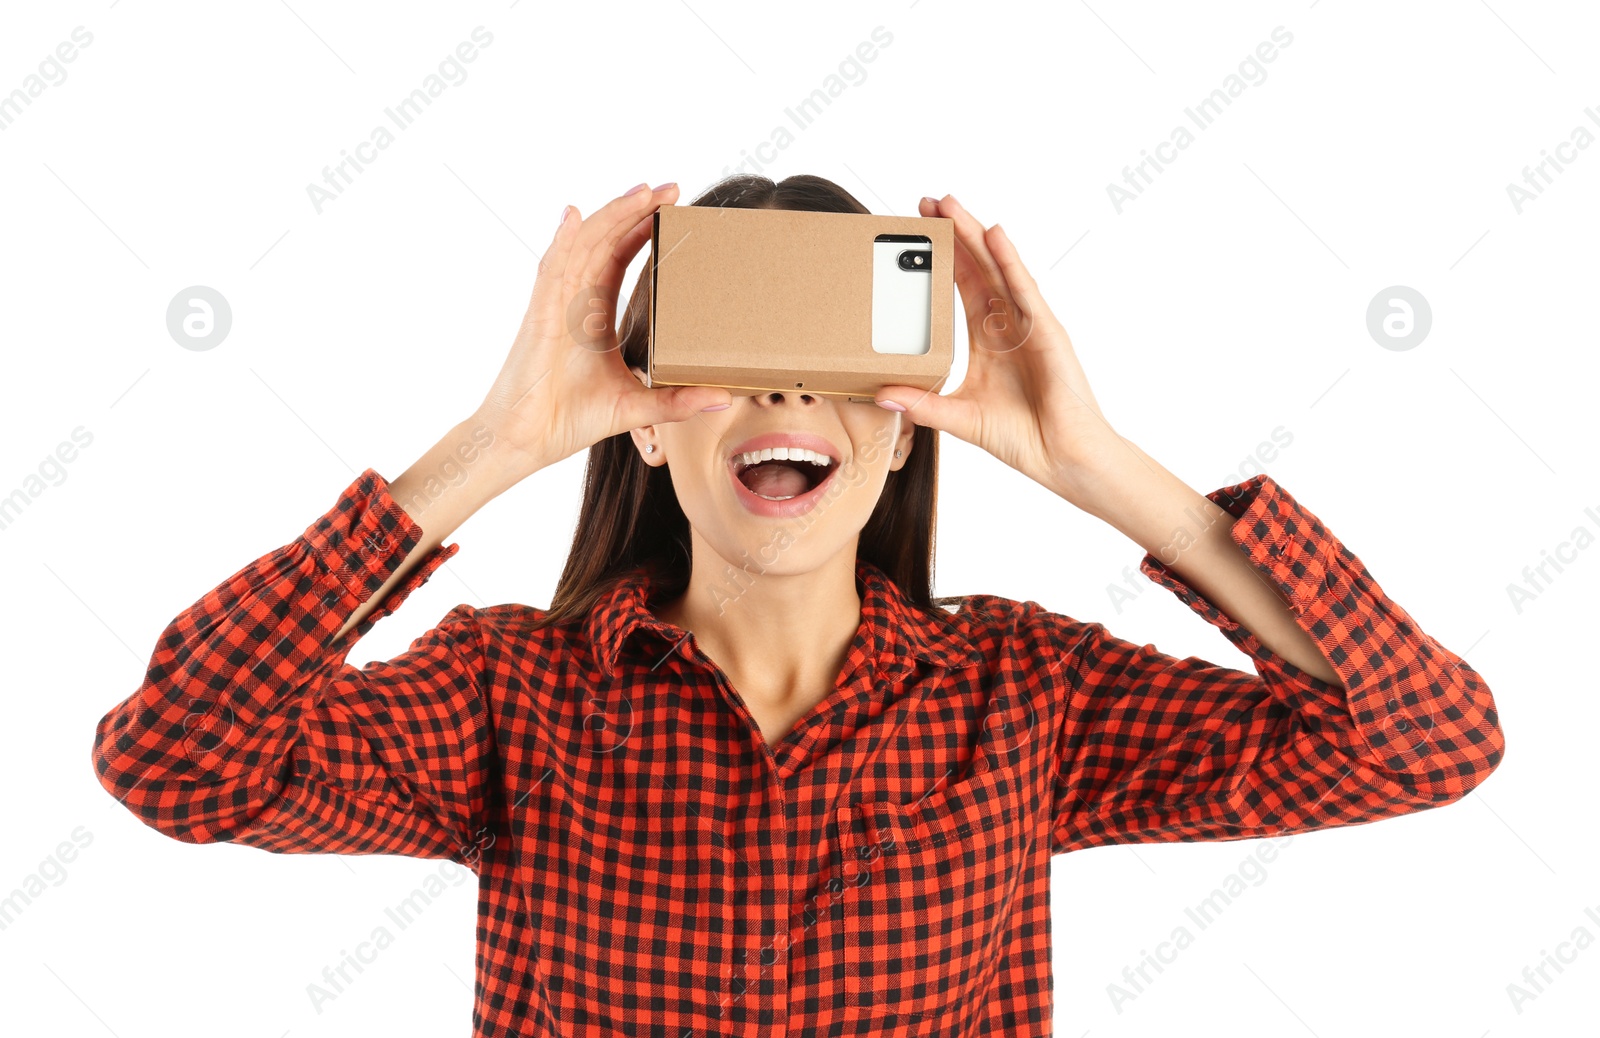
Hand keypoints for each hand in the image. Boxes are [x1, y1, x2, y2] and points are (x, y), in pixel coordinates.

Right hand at [472, 182, 732, 476]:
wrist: (525, 442)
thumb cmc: (568, 420)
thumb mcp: (636, 407)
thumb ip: (677, 401)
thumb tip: (724, 399)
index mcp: (594, 316)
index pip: (620, 259)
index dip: (642, 232)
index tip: (673, 210)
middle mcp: (574, 301)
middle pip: (605, 242)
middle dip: (635, 212)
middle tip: (671, 188)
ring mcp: (554, 306)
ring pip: (583, 246)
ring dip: (611, 216)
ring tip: (643, 191)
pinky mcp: (539, 319)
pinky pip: (551, 272)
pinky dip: (562, 242)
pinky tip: (576, 216)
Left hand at [874, 194, 1130, 505]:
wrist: (1063, 458)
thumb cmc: (1023, 438)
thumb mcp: (960, 418)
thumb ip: (923, 404)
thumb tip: (882, 395)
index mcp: (989, 341)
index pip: (962, 287)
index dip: (942, 260)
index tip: (918, 233)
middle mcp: (1009, 325)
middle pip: (978, 268)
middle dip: (954, 234)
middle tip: (926, 203)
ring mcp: (1029, 325)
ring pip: (998, 269)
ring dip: (975, 235)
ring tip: (950, 205)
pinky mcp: (1047, 332)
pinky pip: (1024, 289)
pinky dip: (1009, 260)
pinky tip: (993, 234)